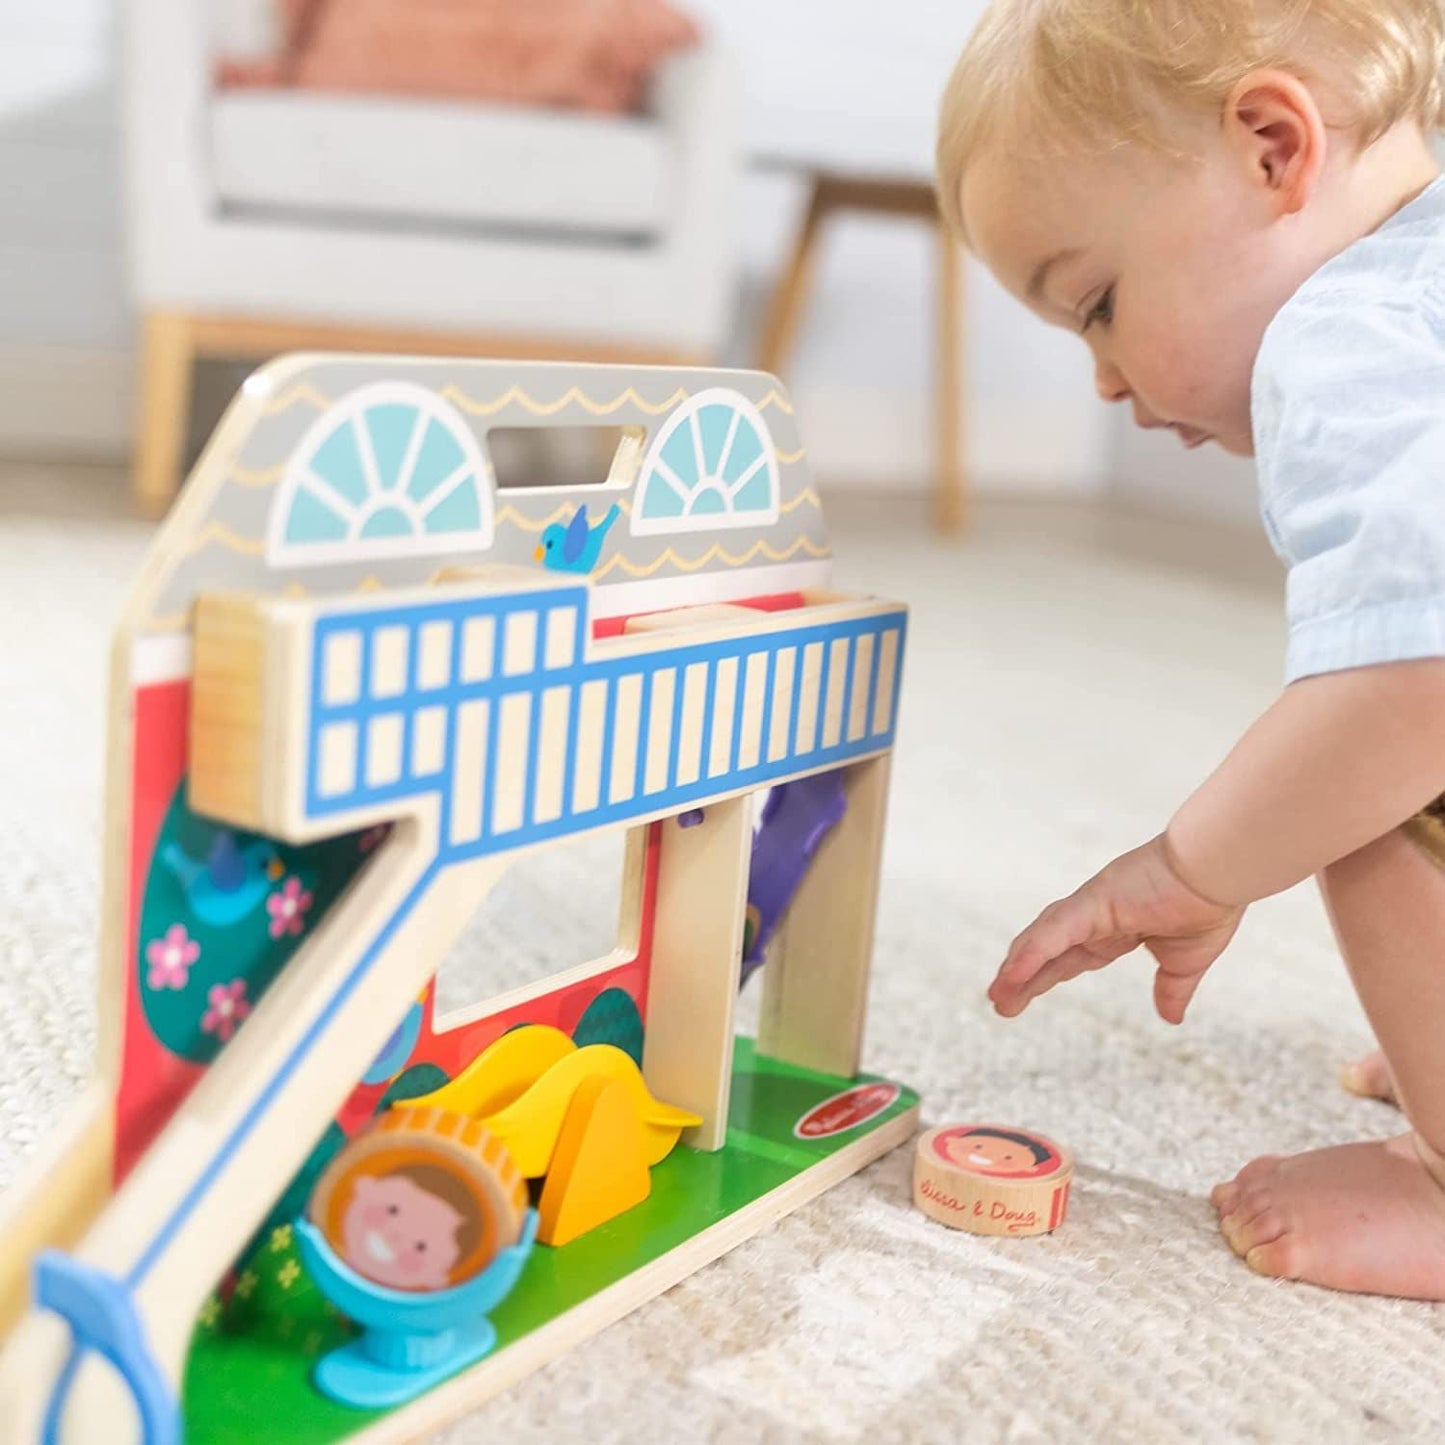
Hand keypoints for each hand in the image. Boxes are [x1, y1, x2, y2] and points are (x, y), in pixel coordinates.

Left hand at [990, 835, 1244, 1024]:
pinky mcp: (1093, 900)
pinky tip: (1013, 973)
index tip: (1020, 997)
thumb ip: (1172, 988)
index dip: (1043, 976)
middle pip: (1048, 950)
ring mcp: (1090, 906)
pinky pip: (1055, 930)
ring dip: (1018, 967)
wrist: (1220, 870)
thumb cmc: (1208, 903)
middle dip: (1023, 976)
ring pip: (1043, 939)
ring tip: (998, 995)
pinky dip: (1033, 952)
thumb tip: (1171, 1019)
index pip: (1069, 958)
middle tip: (999, 1002)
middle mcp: (1095, 916)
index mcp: (1115, 929)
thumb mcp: (1185, 962)